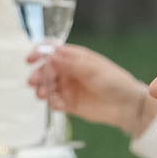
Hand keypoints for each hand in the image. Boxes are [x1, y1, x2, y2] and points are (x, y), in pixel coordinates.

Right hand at [27, 42, 155, 133]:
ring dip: (42, 90)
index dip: (39, 53)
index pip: (51, 51)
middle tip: (34, 82)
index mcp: (74, 58)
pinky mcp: (68, 103)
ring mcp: (67, 87)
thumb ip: (70, 63)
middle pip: (45, 70)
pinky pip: (53, 102)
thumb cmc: (113, 81)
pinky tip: (58, 105)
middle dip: (38, 75)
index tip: (30, 59)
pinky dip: (52, 103)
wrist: (126, 105)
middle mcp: (68, 71)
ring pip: (46, 87)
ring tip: (43, 95)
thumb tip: (49, 55)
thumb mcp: (92, 69)